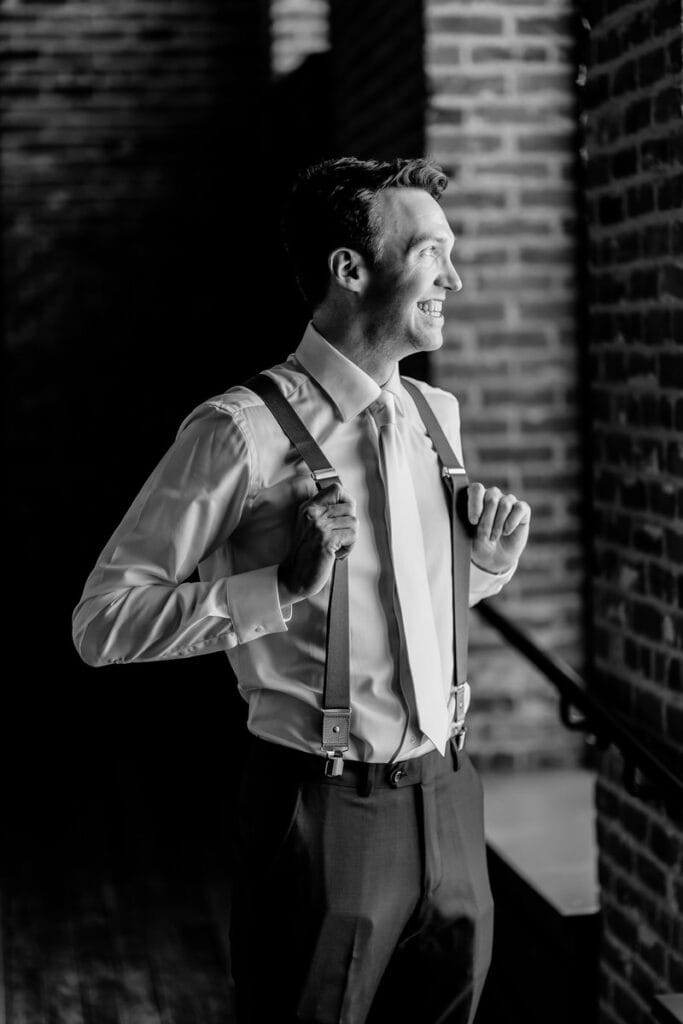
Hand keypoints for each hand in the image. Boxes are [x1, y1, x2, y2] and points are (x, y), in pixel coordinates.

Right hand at [278, 482, 357, 603]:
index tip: (346, 514)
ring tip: (337, 547)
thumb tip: (350, 504)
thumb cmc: (306, 553)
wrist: (296, 575)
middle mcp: (313, 513)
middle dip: (350, 524)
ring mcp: (319, 526)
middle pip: (350, 507)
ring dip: (350, 538)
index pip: (336, 489)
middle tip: (340, 537)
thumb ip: (326, 511)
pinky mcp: (326, 539)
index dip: (347, 500)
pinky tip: (337, 554)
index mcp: (308, 507)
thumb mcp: (311, 525)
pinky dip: (349, 547)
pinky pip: (352, 536)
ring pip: (353, 522)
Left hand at [467, 483, 529, 573]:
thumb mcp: (470, 535)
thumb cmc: (479, 543)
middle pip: (491, 497)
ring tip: (494, 537)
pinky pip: (519, 508)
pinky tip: (506, 531)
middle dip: (487, 520)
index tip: (473, 521)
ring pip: (505, 504)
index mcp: (476, 498)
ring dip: (498, 524)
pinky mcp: (522, 509)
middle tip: (485, 536)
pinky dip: (512, 522)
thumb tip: (476, 516)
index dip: (475, 503)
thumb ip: (473, 522)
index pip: (476, 489)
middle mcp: (492, 495)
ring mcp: (508, 501)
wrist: (495, 556)